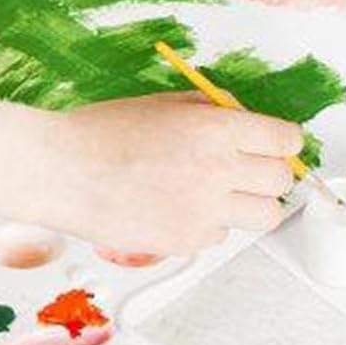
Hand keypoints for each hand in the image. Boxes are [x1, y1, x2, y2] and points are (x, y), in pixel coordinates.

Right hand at [34, 94, 305, 256]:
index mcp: (216, 128)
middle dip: (269, 176)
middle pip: (282, 182)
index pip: (286, 141)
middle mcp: (217, 170)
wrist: (58, 171)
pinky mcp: (186, 241)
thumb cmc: (101, 134)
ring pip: (262, 217)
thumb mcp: (165, 103)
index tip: (276, 147)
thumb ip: (212, 110)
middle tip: (248, 172)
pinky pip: (220, 236)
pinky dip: (207, 225)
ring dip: (247, 206)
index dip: (283, 144)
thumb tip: (245, 119)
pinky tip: (177, 209)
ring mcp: (204, 210)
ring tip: (216, 195)